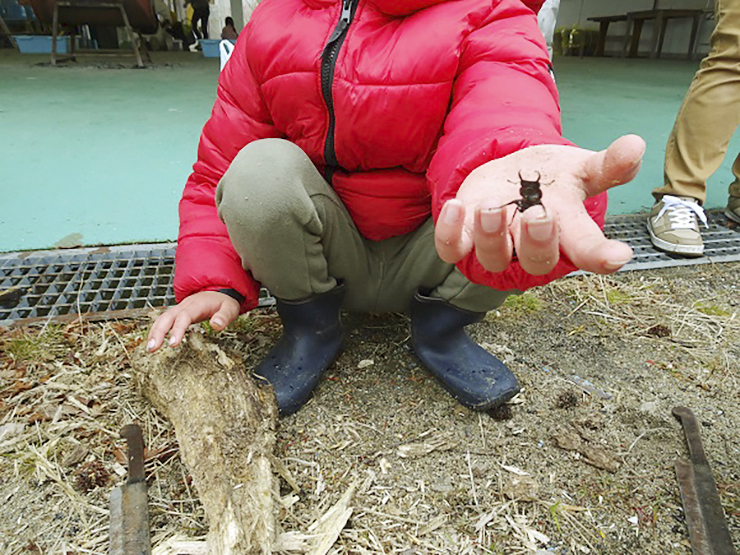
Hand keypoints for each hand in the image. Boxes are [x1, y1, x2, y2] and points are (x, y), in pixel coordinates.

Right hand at [146, 291, 239, 351]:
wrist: (219, 292)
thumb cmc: (224, 302)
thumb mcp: (230, 308)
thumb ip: (224, 316)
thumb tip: (216, 325)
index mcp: (197, 305)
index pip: (184, 316)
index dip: (177, 329)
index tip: (172, 344)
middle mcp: (185, 305)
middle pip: (167, 317)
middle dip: (158, 332)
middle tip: (152, 348)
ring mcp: (179, 309)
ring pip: (162, 318)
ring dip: (154, 332)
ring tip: (150, 348)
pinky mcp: (177, 313)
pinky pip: (164, 320)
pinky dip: (156, 330)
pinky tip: (153, 341)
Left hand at [435, 134, 645, 275]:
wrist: (511, 178)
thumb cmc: (551, 181)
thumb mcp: (580, 168)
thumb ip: (607, 164)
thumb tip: (635, 146)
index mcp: (566, 230)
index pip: (586, 250)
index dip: (599, 256)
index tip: (617, 256)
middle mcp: (531, 245)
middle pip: (537, 260)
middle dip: (537, 242)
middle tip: (539, 216)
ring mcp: (497, 243)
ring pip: (493, 256)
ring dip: (491, 234)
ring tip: (492, 206)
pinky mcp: (464, 237)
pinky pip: (452, 248)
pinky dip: (450, 232)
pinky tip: (454, 206)